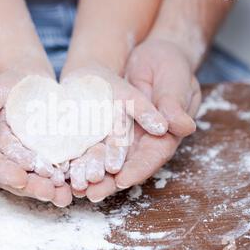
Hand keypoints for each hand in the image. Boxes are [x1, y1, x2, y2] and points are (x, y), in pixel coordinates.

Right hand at [0, 67, 72, 205]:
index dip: (3, 171)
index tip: (21, 179)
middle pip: (9, 175)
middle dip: (32, 186)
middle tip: (54, 195)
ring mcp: (6, 150)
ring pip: (27, 172)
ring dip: (47, 184)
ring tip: (66, 195)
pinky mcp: (22, 141)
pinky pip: (38, 157)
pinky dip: (54, 167)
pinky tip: (71, 176)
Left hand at [81, 39, 201, 201]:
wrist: (151, 55)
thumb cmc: (169, 65)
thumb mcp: (175, 80)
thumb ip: (174, 103)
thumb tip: (182, 126)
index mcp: (167, 133)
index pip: (153, 155)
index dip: (138, 169)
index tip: (122, 180)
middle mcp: (145, 139)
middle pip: (128, 164)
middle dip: (110, 181)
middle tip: (91, 194)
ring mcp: (127, 134)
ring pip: (110, 158)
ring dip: (93, 173)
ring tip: (75, 187)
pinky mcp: (109, 126)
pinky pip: (97, 142)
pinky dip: (83, 154)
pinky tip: (67, 166)